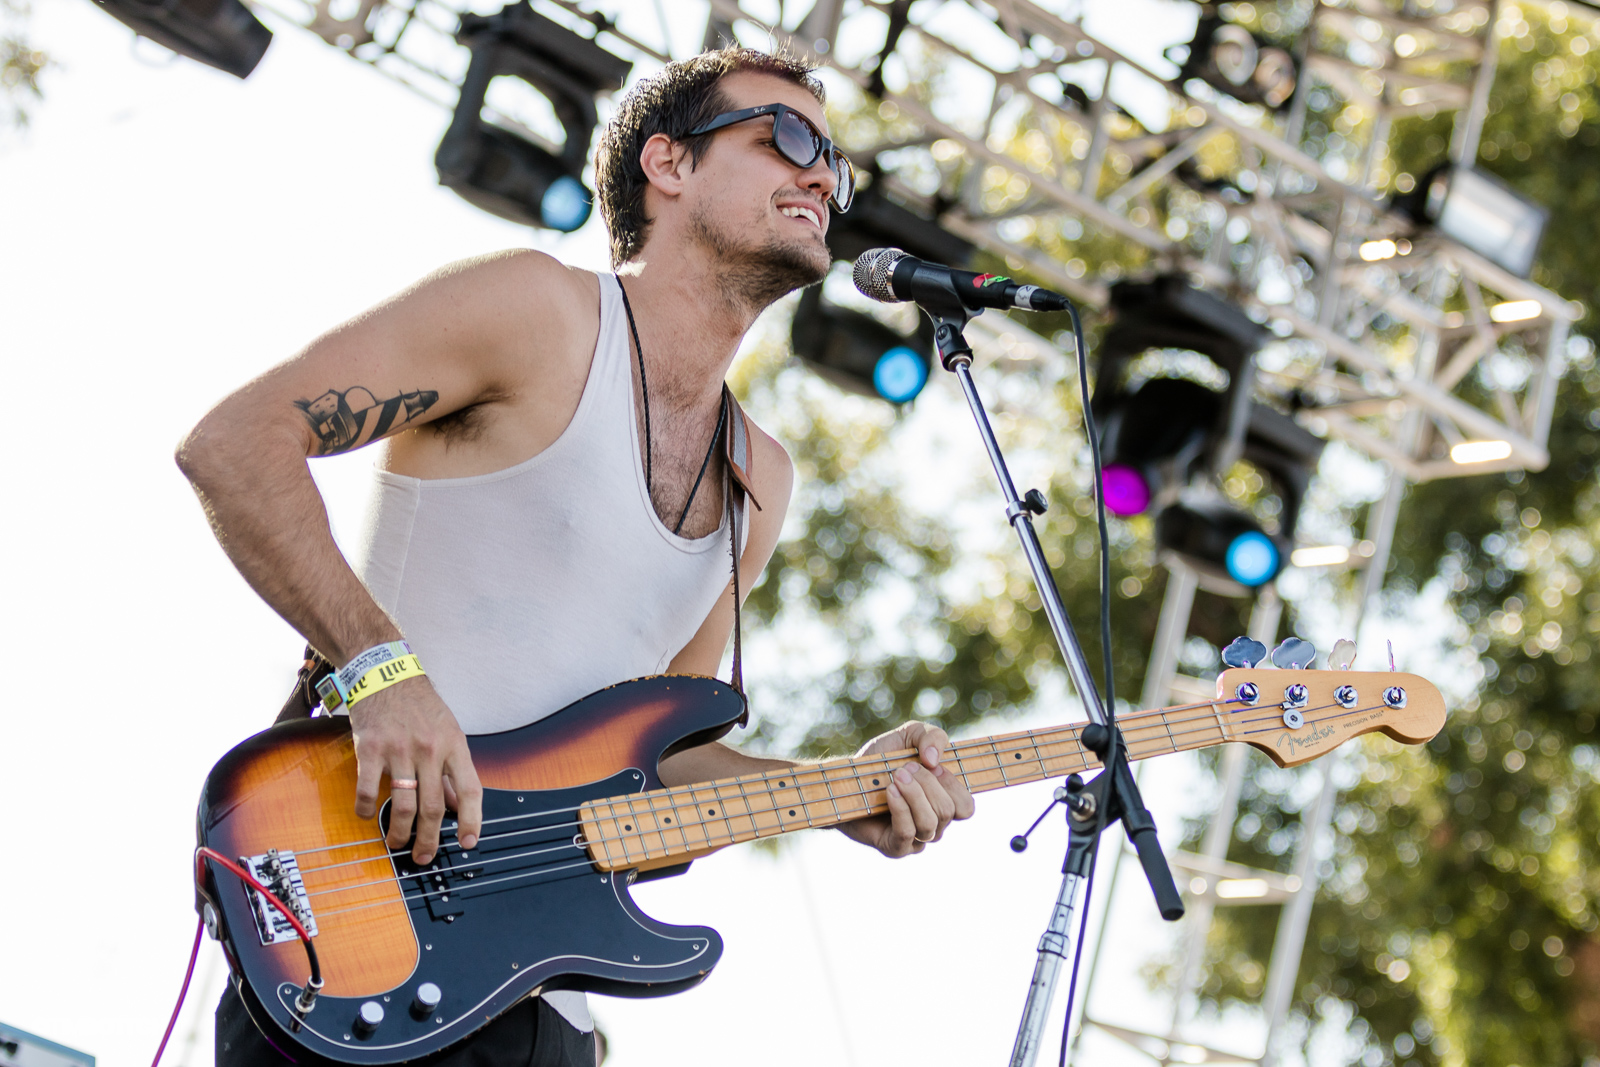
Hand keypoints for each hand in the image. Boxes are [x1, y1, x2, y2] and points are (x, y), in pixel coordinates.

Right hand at [349, 677, 483, 863]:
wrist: (386, 675)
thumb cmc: (420, 706)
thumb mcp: (447, 731)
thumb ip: (450, 769)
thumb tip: (456, 805)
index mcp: (453, 745)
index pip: (470, 790)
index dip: (471, 820)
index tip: (468, 842)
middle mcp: (429, 749)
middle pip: (433, 807)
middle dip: (429, 840)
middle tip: (424, 857)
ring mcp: (399, 750)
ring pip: (403, 805)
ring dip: (400, 832)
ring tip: (397, 843)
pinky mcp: (370, 749)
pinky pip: (367, 790)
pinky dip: (365, 810)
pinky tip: (366, 816)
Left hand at [838, 722, 974, 857]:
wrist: (847, 778)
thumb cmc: (882, 760)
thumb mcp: (910, 736)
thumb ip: (933, 736)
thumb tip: (934, 761)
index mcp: (943, 803)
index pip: (966, 808)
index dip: (953, 785)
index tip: (932, 766)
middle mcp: (933, 825)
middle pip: (947, 811)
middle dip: (926, 783)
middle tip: (904, 768)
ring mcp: (915, 840)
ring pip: (930, 823)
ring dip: (913, 794)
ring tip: (895, 776)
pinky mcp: (895, 847)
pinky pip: (907, 832)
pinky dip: (900, 808)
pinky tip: (889, 790)